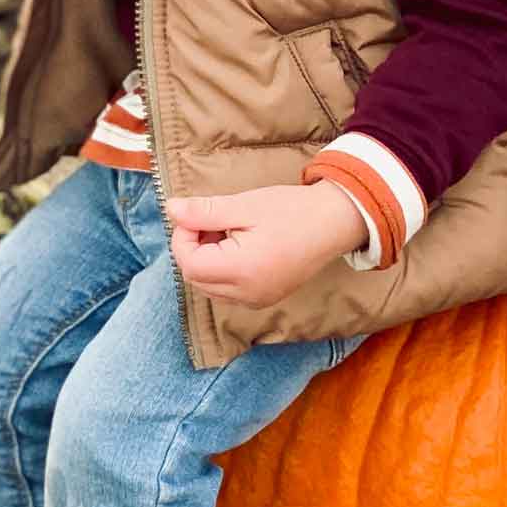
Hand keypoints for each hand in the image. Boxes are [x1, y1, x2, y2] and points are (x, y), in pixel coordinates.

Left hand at [164, 180, 368, 308]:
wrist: (335, 223)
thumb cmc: (292, 211)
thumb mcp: (244, 206)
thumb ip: (204, 211)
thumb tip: (171, 209)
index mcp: (241, 270)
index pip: (189, 263)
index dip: (182, 237)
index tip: (196, 215)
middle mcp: (247, 294)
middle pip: (196, 278)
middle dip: (193, 248)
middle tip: (212, 221)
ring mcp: (257, 300)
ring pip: (209, 287)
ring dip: (207, 260)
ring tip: (228, 232)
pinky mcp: (265, 298)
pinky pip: (228, 292)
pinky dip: (223, 271)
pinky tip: (240, 247)